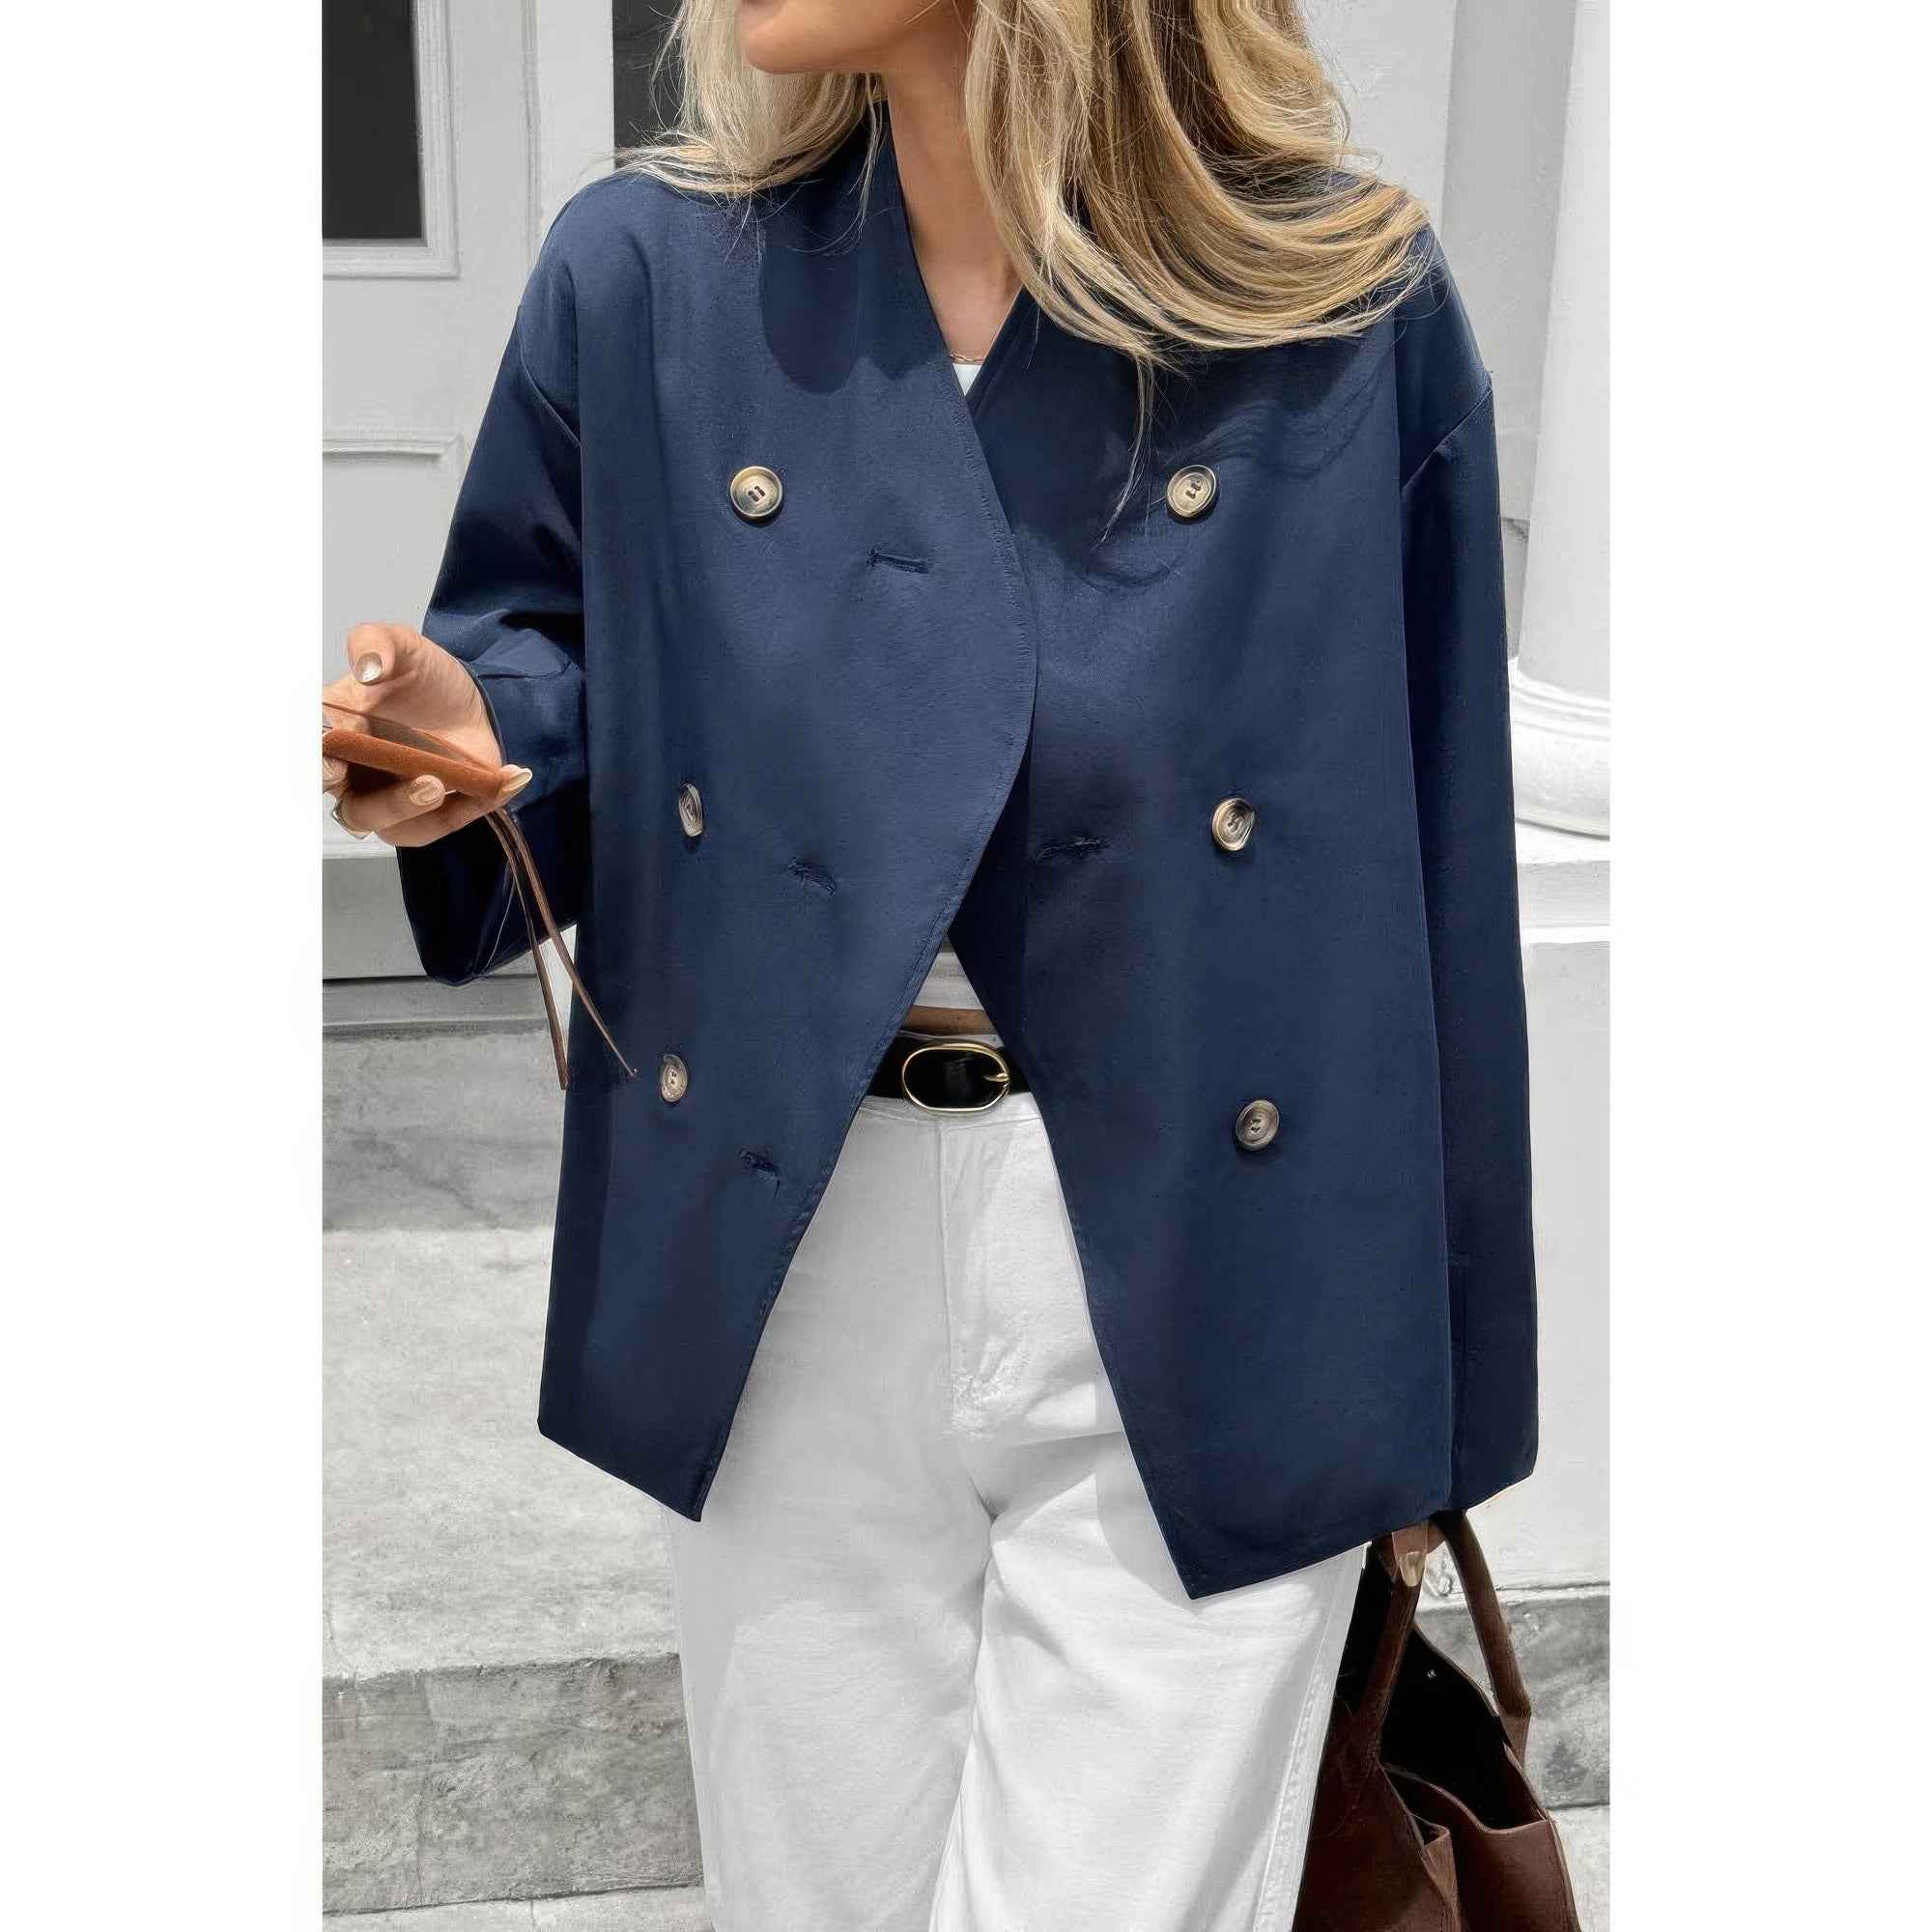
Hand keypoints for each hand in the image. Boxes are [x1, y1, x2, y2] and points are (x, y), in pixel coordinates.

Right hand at [322, 624, 530, 845]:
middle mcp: (356, 775)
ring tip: (444, 784)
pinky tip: (506, 779)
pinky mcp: (429, 814)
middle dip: (388, 804)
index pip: (315, 759)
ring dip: (421, 814)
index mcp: (335, 734)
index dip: (318, 768)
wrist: (465, 697)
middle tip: (425, 784)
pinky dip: (473, 807)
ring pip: (395, 827)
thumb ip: (375, 643)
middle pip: (355, 810)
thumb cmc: (420, 676)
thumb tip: (366, 667)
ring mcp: (391, 798)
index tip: (333, 767)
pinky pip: (443, 824)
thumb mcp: (401, 645)